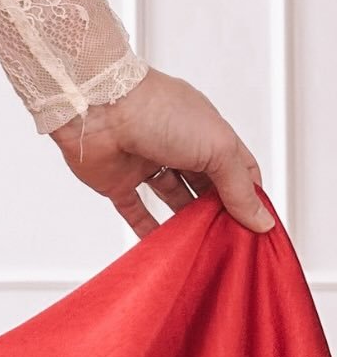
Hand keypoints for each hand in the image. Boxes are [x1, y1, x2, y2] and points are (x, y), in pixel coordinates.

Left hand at [50, 67, 274, 238]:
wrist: (96, 105)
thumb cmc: (156, 110)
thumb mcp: (215, 146)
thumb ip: (238, 186)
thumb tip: (261, 219)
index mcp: (204, 129)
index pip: (236, 166)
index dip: (249, 195)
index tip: (261, 228)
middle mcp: (176, 144)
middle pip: (205, 186)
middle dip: (220, 213)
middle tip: (234, 247)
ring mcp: (146, 162)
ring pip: (173, 199)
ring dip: (188, 224)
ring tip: (206, 251)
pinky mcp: (118, 180)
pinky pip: (136, 211)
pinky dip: (150, 232)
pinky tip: (167, 251)